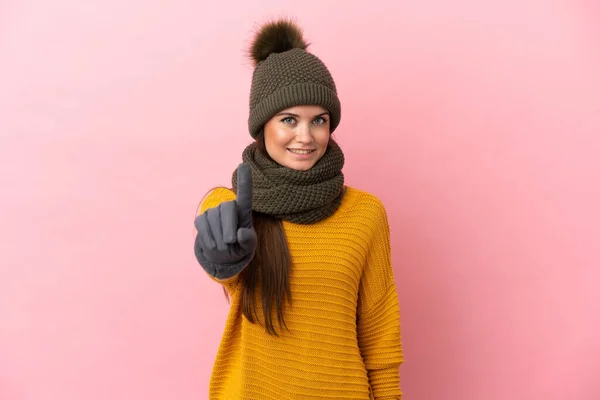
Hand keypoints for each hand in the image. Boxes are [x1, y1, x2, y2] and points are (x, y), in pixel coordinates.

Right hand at [194, 163, 256, 278]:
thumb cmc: (239, 247)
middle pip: (227, 207)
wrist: (222, 256)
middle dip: (229, 226)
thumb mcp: (248, 247)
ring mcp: (213, 211)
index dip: (244, 180)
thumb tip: (240, 233)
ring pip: (214, 217)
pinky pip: (202, 224)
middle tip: (231, 242)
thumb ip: (248, 240)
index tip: (243, 165)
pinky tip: (213, 245)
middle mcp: (228, 207)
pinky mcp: (202, 218)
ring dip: (219, 236)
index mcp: (243, 211)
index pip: (244, 194)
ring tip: (223, 247)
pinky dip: (208, 237)